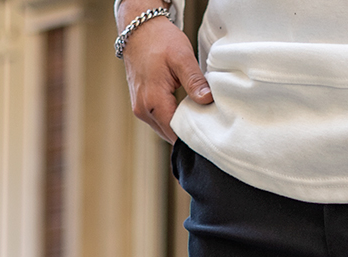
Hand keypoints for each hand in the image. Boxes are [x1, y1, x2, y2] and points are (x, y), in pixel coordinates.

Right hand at [117, 0, 212, 142]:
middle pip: (170, 134)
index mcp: (153, 100)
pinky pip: (158, 121)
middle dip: (187, 134)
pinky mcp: (140, 105)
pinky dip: (171, 120)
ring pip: (164, 129)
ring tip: (197, 120)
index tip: (209, 138)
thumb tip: (207, 100)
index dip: (192, 137)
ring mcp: (139, 108)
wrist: (139, 28)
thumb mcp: (182, 57)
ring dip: (179, 127)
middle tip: (208, 130)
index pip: (175, 133)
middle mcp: (143, 109)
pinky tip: (184, 113)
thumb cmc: (160, 40)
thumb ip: (194, 81)